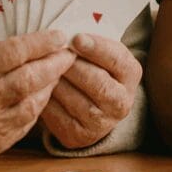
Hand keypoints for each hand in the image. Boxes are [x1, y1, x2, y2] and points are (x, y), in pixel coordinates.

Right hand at [0, 30, 74, 160]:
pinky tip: (42, 93)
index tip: (60, 36)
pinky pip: (25, 124)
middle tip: (69, 53)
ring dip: (50, 86)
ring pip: (32, 104)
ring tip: (58, 71)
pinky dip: (37, 107)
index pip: (16, 52)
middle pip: (29, 79)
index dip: (43, 42)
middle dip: (55, 64)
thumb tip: (31, 24)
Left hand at [40, 33, 141, 148]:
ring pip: (75, 100)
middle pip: (97, 82)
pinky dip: (46, 99)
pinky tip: (40, 87)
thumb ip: (89, 42)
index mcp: (131, 74)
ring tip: (43, 68)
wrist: (94, 104)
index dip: (97, 48)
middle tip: (54, 53)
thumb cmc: (93, 66)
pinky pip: (58, 116)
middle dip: (73, 66)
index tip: (76, 38)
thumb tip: (66, 35)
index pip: (117, 59)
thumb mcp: (100, 51)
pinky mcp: (79, 136)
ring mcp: (102, 123)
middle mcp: (121, 102)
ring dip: (56, 82)